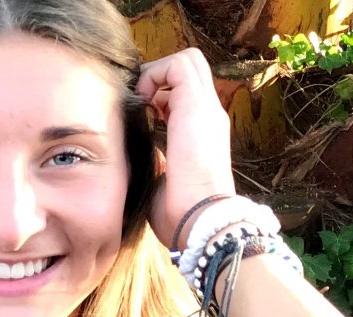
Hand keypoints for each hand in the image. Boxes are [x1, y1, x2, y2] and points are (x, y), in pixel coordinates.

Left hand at [136, 49, 236, 248]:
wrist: (200, 220)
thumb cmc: (181, 213)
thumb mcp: (165, 181)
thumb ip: (159, 162)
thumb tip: (145, 156)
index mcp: (203, 133)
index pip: (186, 94)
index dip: (162, 94)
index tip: (144, 115)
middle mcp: (209, 115)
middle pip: (190, 70)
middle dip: (160, 78)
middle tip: (142, 103)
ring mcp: (206, 107)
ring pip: (187, 60)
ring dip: (158, 74)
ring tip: (143, 102)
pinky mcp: (197, 104)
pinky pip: (178, 64)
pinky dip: (156, 75)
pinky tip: (144, 102)